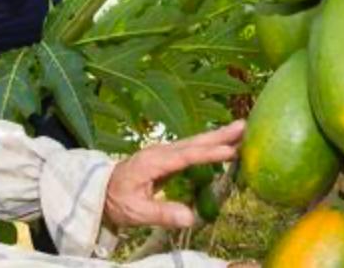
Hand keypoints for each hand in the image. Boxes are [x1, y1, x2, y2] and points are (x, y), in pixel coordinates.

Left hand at [102, 120, 244, 228]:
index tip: (230, 150)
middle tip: (244, 126)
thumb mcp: (136, 212)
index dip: (208, 154)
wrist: (100, 191)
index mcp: (152, 162)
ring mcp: (162, 153)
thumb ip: (162, 214)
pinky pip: (190, 149)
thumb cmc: (116, 201)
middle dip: (219, 135)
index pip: (185, 157)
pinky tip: (222, 144)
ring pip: (194, 143)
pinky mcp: (165, 158)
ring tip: (240, 130)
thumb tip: (191, 218)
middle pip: (193, 142)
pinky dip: (208, 144)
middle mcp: (159, 152)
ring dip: (217, 136)